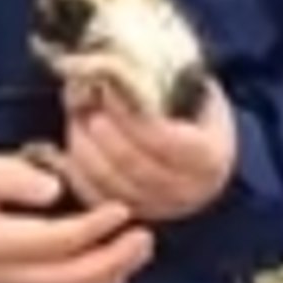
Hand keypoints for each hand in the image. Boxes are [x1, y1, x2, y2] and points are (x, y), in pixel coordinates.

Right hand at [0, 147, 154, 282]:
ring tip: (138, 250)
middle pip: (67, 278)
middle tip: (144, 236)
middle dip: (112, 259)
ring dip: (107, 275)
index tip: (120, 209)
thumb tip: (54, 188)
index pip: (52, 242)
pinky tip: (113, 269)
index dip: (92, 229)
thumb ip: (7, 175)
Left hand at [53, 54, 237, 221]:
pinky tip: (73, 144)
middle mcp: (190, 190)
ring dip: (86, 150)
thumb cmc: (195, 109)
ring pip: (111, 185)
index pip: (165, 141)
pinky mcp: (135, 215)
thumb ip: (164, 80)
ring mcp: (162, 209)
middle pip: (134, 166)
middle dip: (103, 133)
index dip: (131, 117)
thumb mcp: (194, 87)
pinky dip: (79, 172)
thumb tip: (115, 67)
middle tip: (84, 106)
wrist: (205, 148)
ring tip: (76, 119)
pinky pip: (98, 198)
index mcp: (209, 155)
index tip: (108, 91)